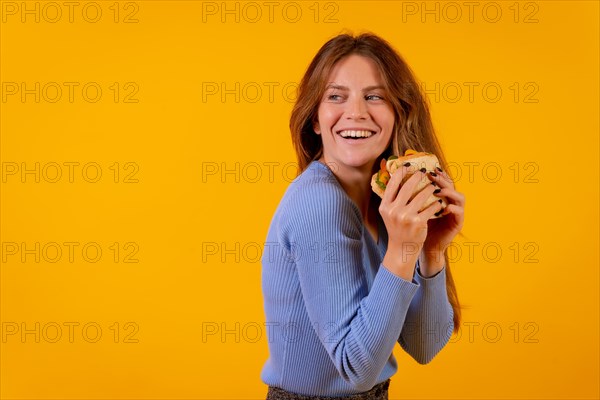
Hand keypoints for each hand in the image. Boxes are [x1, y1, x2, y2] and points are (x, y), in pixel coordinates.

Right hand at [378, 164, 443, 279]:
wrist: (401, 248)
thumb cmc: (397, 228)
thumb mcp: (389, 213)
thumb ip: (392, 198)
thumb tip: (396, 177)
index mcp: (385, 206)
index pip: (392, 184)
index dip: (400, 172)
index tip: (408, 166)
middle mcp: (394, 211)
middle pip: (407, 187)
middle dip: (417, 177)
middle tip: (424, 173)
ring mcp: (406, 217)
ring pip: (421, 195)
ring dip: (430, 189)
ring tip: (433, 187)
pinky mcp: (418, 222)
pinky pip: (430, 207)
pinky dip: (436, 203)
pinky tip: (439, 202)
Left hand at [420, 168, 464, 275]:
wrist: (422, 246)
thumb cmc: (415, 227)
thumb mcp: (412, 209)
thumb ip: (410, 196)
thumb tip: (396, 179)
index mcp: (441, 197)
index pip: (442, 181)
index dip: (437, 174)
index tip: (426, 168)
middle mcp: (451, 202)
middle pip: (451, 185)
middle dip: (442, 179)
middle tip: (431, 175)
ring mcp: (456, 212)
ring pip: (459, 197)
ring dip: (449, 191)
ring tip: (437, 190)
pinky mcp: (458, 223)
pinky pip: (459, 212)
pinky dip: (452, 208)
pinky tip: (443, 207)